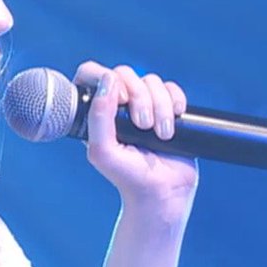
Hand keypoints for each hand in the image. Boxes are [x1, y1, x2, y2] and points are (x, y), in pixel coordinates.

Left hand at [73, 61, 198, 221]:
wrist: (163, 193)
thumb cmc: (127, 176)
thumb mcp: (102, 150)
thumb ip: (98, 116)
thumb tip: (108, 80)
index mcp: (96, 112)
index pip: (91, 74)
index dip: (105, 77)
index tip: (121, 100)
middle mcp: (117, 106)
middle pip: (126, 74)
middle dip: (140, 97)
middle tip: (142, 125)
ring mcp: (143, 105)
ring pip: (151, 80)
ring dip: (160, 106)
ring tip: (161, 134)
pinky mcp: (166, 109)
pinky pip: (171, 88)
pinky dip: (176, 101)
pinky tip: (176, 120)